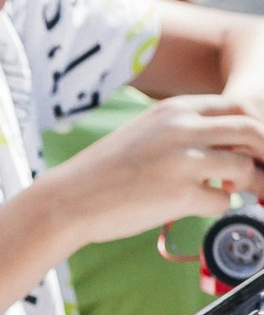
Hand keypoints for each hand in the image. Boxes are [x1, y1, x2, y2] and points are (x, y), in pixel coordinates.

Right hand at [44, 94, 263, 249]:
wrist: (69, 198)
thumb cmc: (104, 171)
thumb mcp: (146, 133)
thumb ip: (185, 132)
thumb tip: (225, 148)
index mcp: (174, 109)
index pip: (237, 108)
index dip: (255, 127)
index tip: (257, 146)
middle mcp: (183, 128)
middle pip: (251, 131)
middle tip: (263, 169)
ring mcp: (183, 161)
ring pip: (243, 167)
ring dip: (249, 183)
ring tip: (238, 191)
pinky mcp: (180, 194)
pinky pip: (222, 200)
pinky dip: (220, 206)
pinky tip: (202, 207)